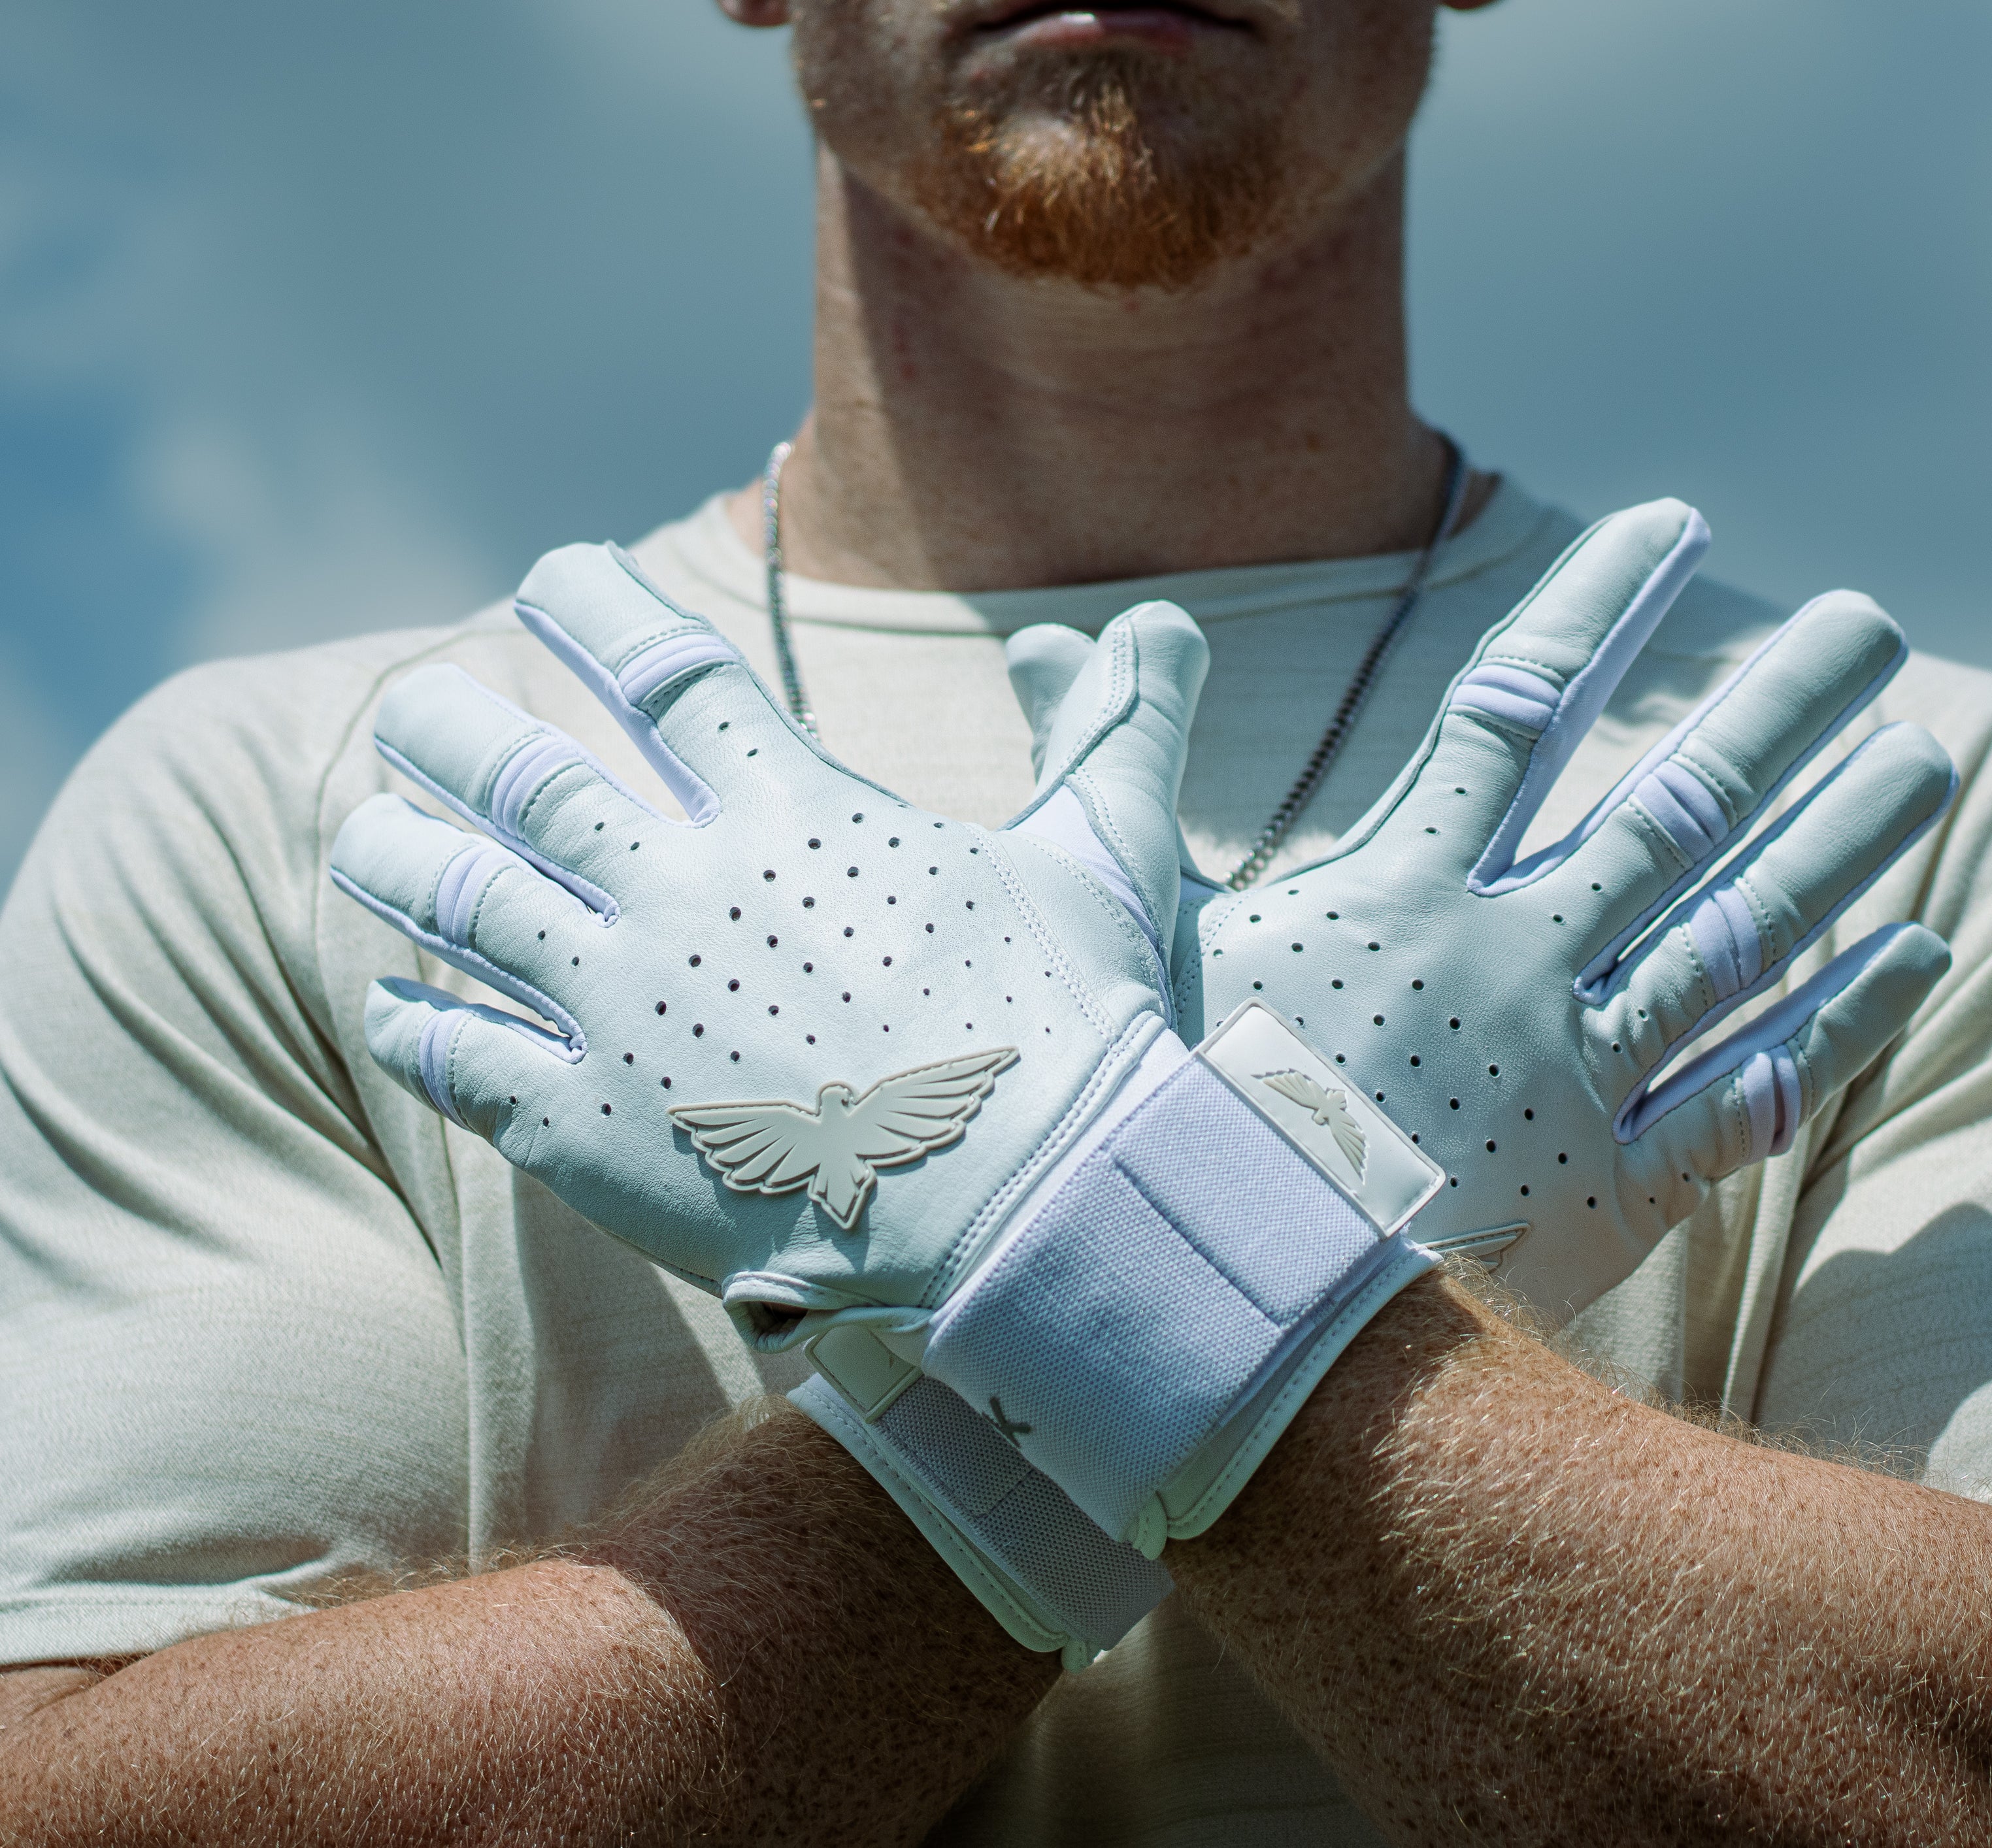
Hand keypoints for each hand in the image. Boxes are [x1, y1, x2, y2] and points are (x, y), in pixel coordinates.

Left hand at [331, 543, 1432, 1644]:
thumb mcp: (1106, 853)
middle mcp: (686, 894)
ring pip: (464, 907)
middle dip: (452, 730)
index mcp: (798, 814)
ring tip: (360, 832)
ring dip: (398, 859)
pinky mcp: (596, 1132)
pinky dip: (418, 1027)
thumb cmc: (1077, 1026)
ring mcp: (626, 1012)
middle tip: (412, 711)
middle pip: (524, 779)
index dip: (596, 602)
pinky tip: (391, 1008)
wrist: (1039, 1210)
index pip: (665, 666)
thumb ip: (1115, 727)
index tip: (554, 577)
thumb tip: (1167, 620)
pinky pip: (466, 1062)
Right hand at [1013, 501, 1954, 1320]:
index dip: (1601, 609)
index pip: (1517, 708)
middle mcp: (1508, 964)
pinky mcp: (1607, 1184)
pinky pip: (1748, 1090)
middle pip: (1672, 808)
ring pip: (1739, 934)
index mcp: (1397, 889)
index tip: (1679, 527)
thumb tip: (1123, 630)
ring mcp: (1570, 1075)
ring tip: (1928, 758)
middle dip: (1777, 707)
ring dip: (1842, 842)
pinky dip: (1840, 1024)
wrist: (1189, 1312)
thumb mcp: (1118, 917)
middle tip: (1870, 624)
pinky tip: (1921, 953)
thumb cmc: (1142, 1110)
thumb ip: (1128, 757)